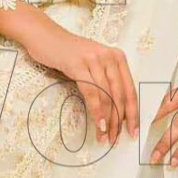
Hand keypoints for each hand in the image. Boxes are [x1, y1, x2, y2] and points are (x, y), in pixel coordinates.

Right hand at [5, 8, 137, 145]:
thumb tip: (115, 112)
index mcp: (118, 58)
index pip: (130, 90)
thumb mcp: (93, 65)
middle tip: (115, 139)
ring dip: (107, 120)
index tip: (133, 131)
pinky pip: (92, 92)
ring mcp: (94, 59)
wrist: (45, 37)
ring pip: (107, 96)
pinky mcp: (79, 64)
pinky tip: (98, 123)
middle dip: (119, 121)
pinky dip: (96, 111)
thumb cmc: (69, 54)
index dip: (133, 113)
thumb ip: (106, 81)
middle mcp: (110, 57)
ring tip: (104, 137)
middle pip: (120, 95)